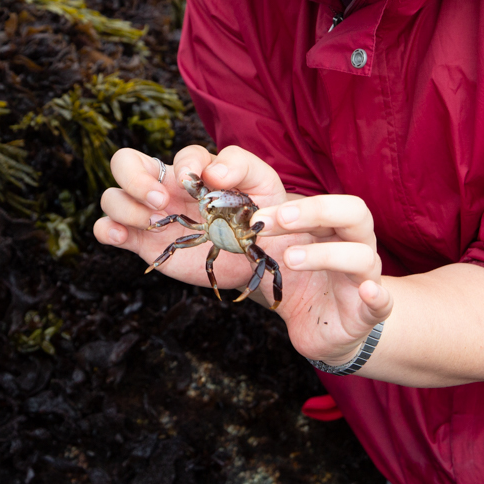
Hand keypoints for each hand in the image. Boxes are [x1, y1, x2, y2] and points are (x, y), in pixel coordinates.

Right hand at [95, 144, 291, 294]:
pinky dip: (106, 230)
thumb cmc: (260, 211)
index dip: (185, 166)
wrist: (256, 256)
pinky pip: (106, 229)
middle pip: (123, 162)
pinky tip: (122, 237)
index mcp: (193, 170)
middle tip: (162, 203)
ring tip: (154, 223)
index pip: (180, 155)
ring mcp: (150, 214)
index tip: (198, 185)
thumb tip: (212, 173)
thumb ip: (239, 164)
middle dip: (135, 179)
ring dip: (126, 207)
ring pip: (111, 197)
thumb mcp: (262, 180)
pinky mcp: (142, 242)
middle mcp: (165, 187)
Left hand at [95, 145, 388, 366]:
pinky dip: (376, 289)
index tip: (197, 176)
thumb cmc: (259, 275)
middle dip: (286, 204)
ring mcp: (350, 250)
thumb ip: (161, 239)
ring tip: (288, 252)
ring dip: (321, 236)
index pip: (253, 168)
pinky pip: (379, 287)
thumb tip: (103, 227)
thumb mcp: (207, 256)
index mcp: (275, 203)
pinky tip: (368, 295)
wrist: (317, 318)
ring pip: (352, 220)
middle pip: (314, 192)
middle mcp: (319, 217)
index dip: (227, 164)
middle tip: (254, 221)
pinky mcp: (369, 293)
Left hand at [249, 195, 393, 367]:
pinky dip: (378, 295)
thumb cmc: (298, 280)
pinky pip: (382, 302)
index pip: (328, 201)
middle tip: (278, 219)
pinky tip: (367, 292)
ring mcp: (365, 277)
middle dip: (316, 211)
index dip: (297, 204)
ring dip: (326, 254)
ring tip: (290, 259)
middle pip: (354, 213)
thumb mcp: (276, 249)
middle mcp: (356, 245)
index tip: (258, 215)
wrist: (320, 327)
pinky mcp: (367, 312)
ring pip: (362, 256)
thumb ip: (257, 223)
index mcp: (335, 227)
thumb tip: (219, 184)